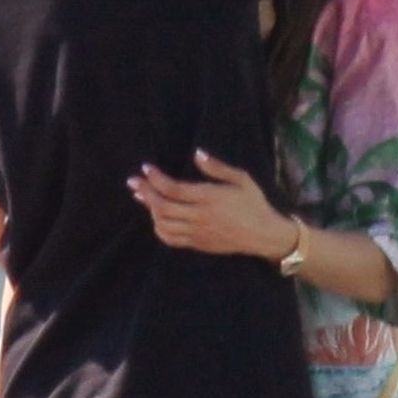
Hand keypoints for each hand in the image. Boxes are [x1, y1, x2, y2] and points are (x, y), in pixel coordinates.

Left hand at [128, 149, 297, 261]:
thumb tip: (197, 154)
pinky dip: (159, 228)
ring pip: (163, 224)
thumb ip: (217, 168)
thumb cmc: (254, 204)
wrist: (263, 235)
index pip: (174, 189)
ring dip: (150, 210)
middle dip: (145, 193)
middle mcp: (200, 216)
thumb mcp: (241, 179)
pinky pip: (171, 239)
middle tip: (134, 182)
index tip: (146, 168)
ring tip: (143, 196)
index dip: (156, 179)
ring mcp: (197, 232)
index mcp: (210, 198)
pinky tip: (156, 218)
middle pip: (163, 207)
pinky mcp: (198, 244)